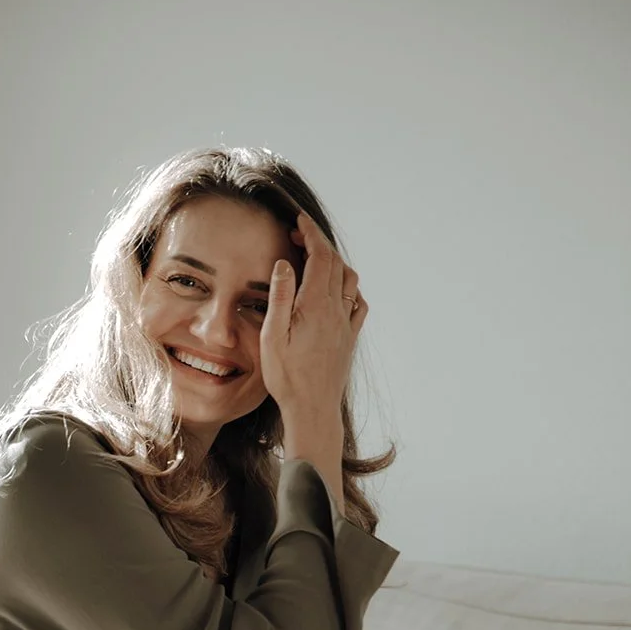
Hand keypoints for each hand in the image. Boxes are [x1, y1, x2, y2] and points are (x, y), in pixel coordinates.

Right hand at [259, 210, 366, 420]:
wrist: (313, 409)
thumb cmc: (287, 377)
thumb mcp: (273, 336)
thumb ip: (281, 296)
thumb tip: (285, 263)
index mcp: (316, 305)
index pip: (320, 256)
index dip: (311, 233)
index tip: (299, 220)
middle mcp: (336, 310)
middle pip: (336, 263)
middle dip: (319, 243)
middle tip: (299, 236)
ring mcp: (346, 324)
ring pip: (349, 280)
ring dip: (334, 263)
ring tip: (315, 260)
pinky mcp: (349, 338)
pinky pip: (357, 303)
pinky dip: (348, 287)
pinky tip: (338, 291)